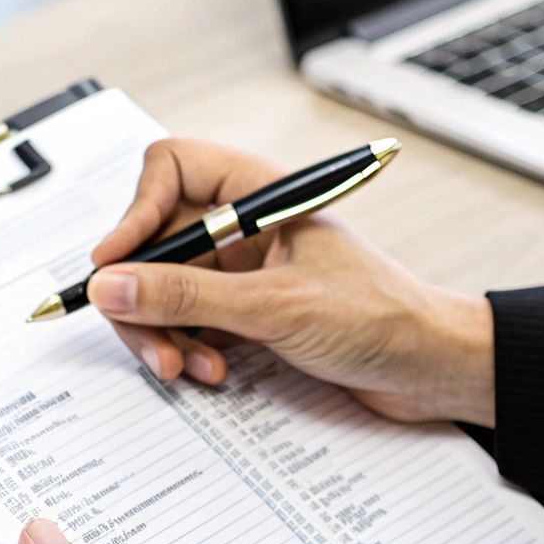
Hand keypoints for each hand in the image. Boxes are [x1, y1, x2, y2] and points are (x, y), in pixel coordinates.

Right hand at [88, 139, 495, 425]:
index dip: (135, 214)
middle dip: (145, 295)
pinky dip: (187, 350)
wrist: (429, 370)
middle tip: (149, 338)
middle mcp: (242, 227)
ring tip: (188, 366)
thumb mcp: (274, 306)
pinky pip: (187, 324)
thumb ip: (187, 296)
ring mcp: (240, 272)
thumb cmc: (382, 317)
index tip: (116, 266)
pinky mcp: (243, 313)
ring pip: (163, 289)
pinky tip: (211, 371)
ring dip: (164, 332)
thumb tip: (115, 285)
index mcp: (257, 195)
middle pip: (154, 242)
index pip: (169, 172)